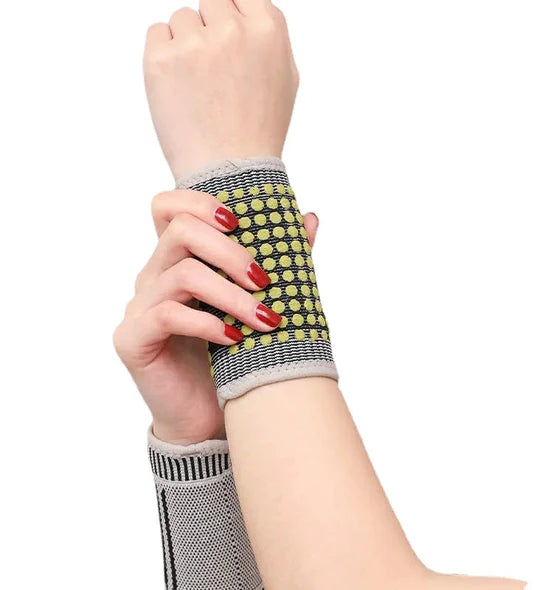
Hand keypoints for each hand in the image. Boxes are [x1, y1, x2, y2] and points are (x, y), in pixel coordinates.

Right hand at [114, 190, 318, 444]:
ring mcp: (139, 307)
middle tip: (265, 281)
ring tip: (266, 320)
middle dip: (231, 252)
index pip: (169, 207)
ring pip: (182, 275)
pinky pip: (167, 315)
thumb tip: (309, 219)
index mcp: (178, 261)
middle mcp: (153, 277)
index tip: (240, 224)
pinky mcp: (133, 339)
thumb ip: (278, 260)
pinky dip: (209, 323)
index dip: (201, 203)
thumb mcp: (258, 302)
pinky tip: (235, 339)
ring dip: (233, 296)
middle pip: (181, 231)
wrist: (208, 417)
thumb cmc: (233, 357)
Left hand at [144, 1, 298, 178]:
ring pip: (182, 20)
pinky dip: (164, 56)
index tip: (227, 41)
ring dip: (187, 46)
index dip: (232, 19)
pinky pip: (157, 34)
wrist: (230, 172)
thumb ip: (268, 35)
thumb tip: (247, 10)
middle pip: (210, 3)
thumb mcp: (286, 78)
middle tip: (214, 74)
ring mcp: (195, 43)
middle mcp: (232, 29)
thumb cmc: (259, 130)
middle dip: (210, 31)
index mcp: (268, 30)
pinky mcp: (161, 59)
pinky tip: (180, 88)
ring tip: (199, 88)